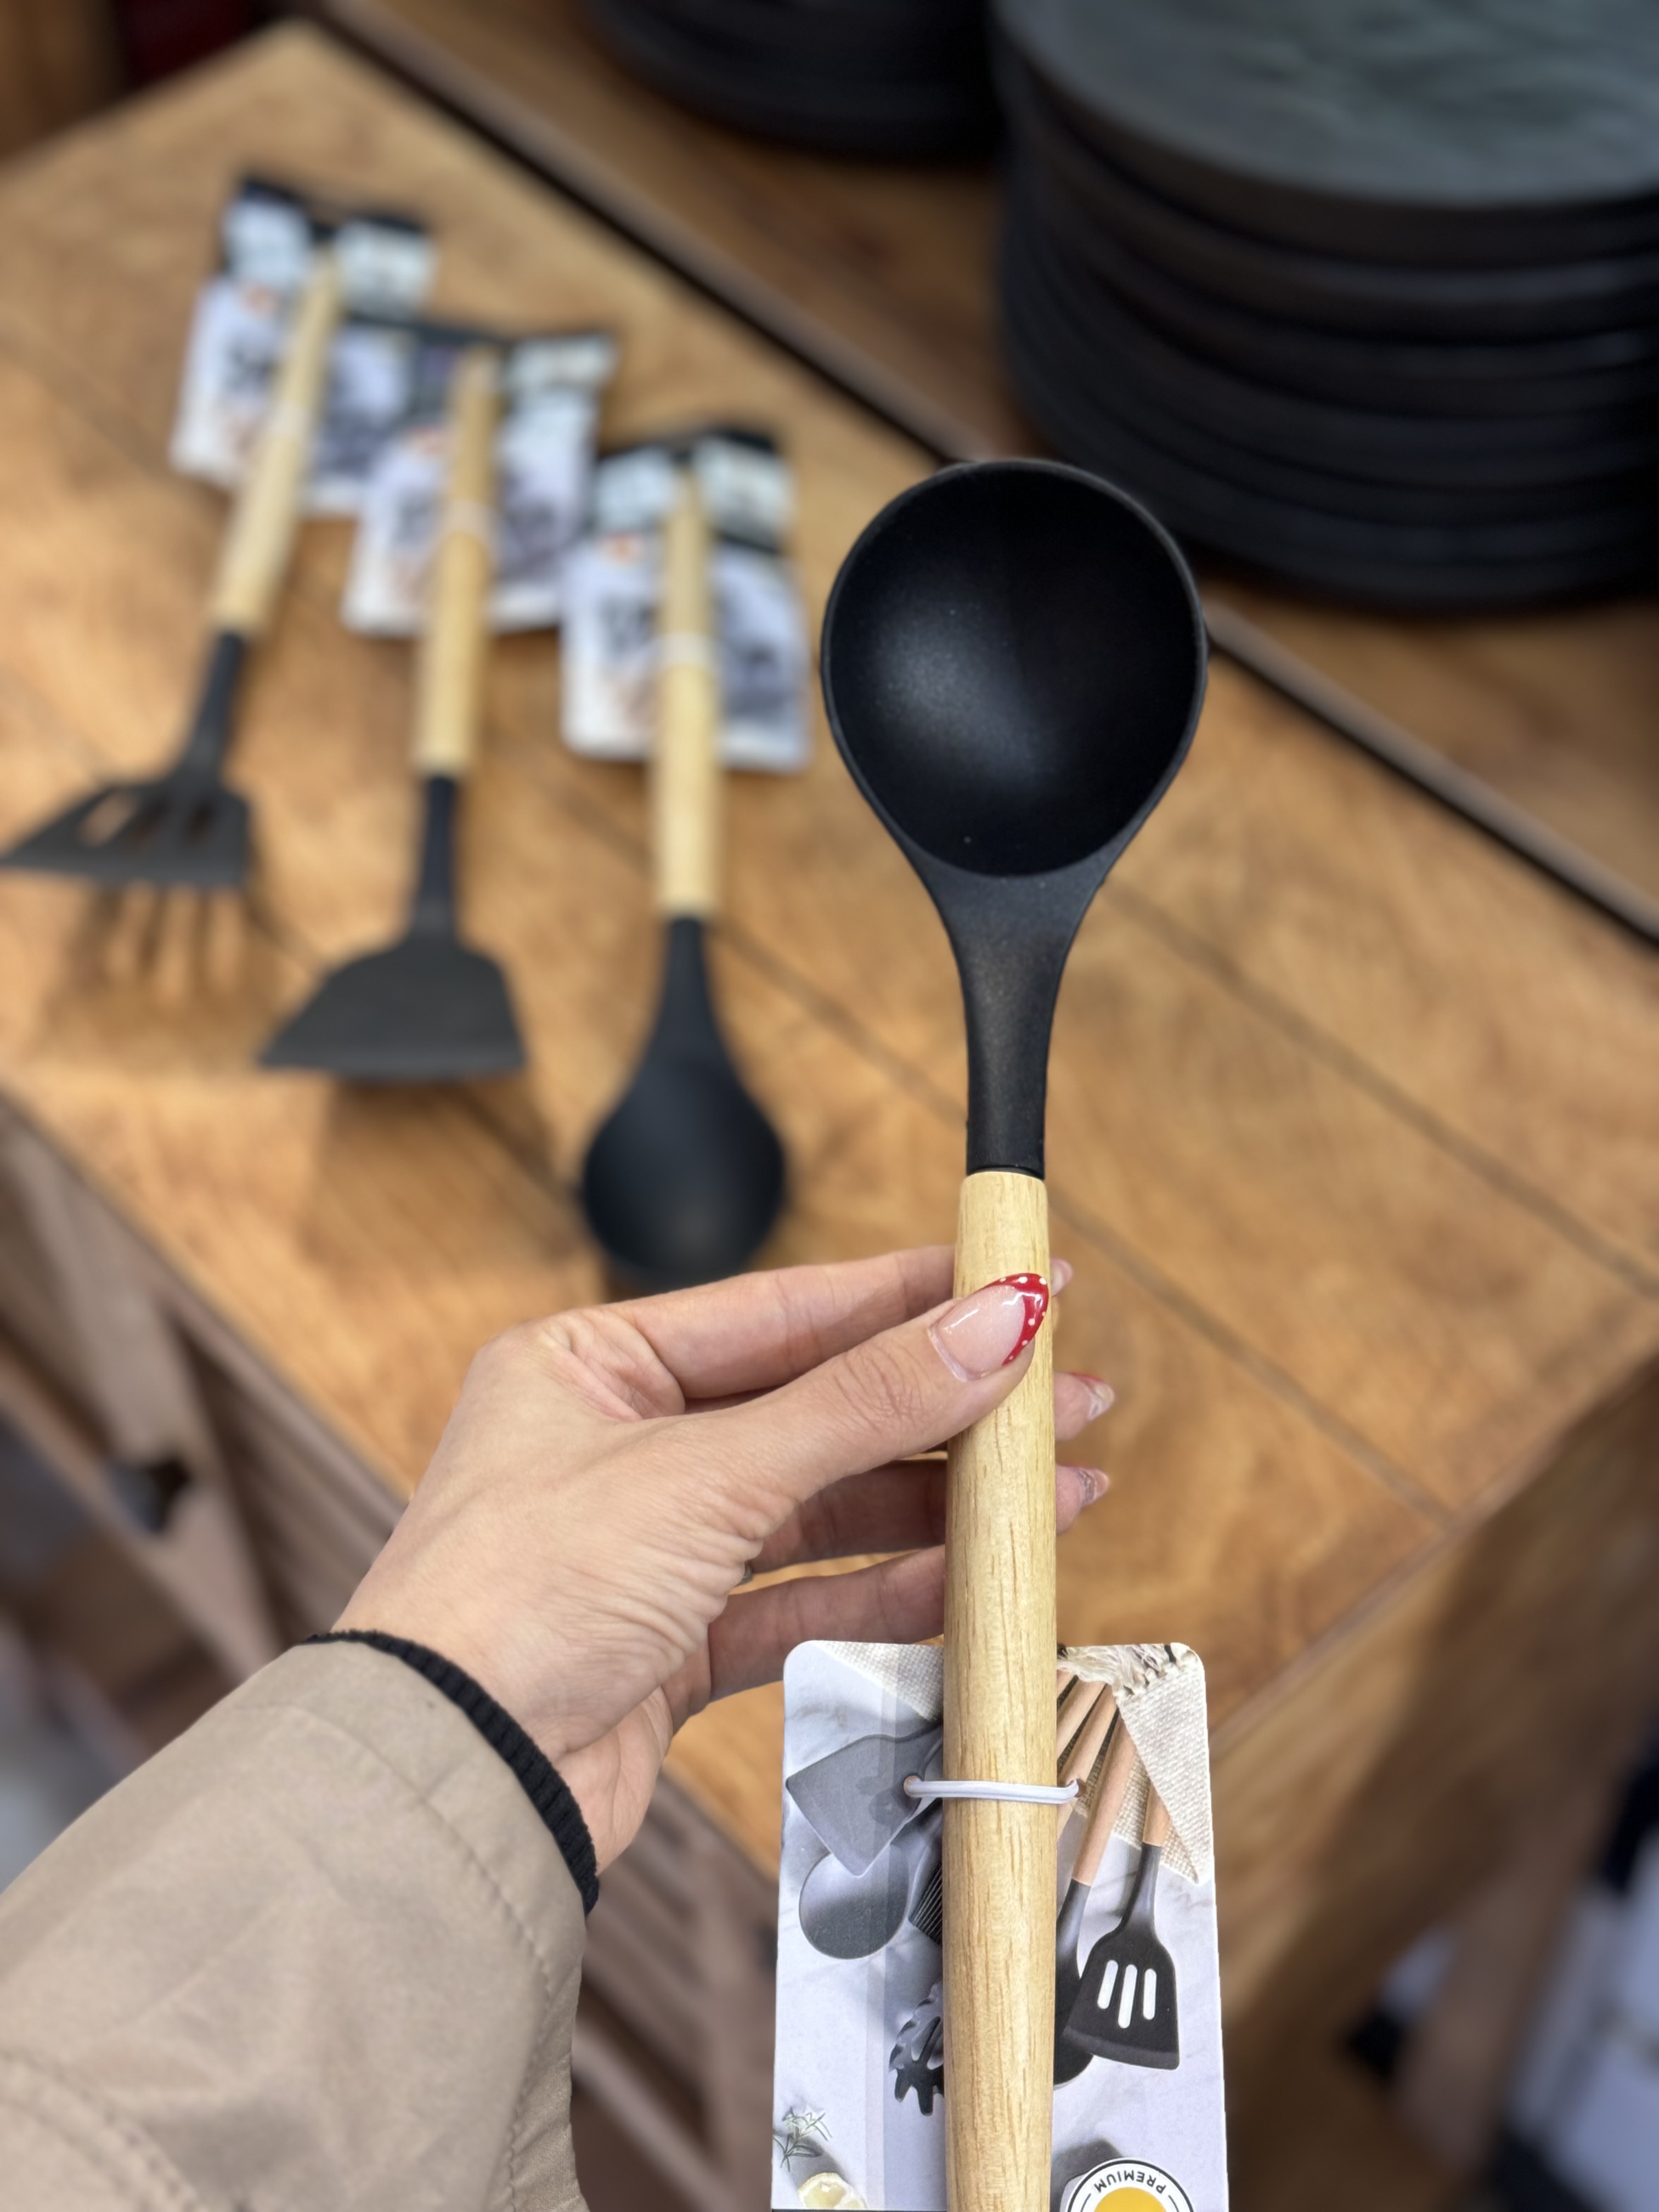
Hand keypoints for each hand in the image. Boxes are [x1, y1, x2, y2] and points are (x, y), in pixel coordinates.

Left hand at [337, 1247, 1112, 1866]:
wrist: (449, 1780)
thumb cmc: (521, 1592)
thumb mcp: (708, 1471)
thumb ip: (862, 1402)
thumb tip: (996, 1319)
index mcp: (591, 1364)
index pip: (782, 1310)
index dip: (908, 1296)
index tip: (1015, 1276)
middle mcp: (618, 1446)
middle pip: (814, 1408)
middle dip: (943, 1406)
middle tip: (1068, 1392)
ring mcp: (647, 1549)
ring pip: (821, 1509)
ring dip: (936, 1502)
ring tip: (1058, 1491)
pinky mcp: (671, 1646)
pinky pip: (803, 1600)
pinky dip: (887, 1589)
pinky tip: (974, 1576)